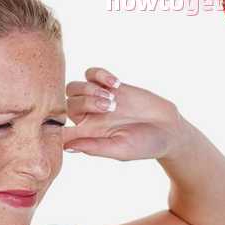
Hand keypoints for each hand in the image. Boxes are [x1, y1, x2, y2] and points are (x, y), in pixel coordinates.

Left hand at [62, 67, 192, 160]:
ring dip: (90, 90)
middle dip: (85, 103)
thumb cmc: (144, 146)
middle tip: (109, 108)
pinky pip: (92, 73)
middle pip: (67, 103)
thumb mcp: (120, 150)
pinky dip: (100, 75)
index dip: (55, 126)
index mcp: (86, 134)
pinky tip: (115, 83)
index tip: (65, 124)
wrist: (169, 129)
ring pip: (75, 87)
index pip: (60, 130)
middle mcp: (88, 116)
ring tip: (113, 99)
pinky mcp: (111, 85)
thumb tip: (66, 148)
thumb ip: (94, 147)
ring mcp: (98, 98)